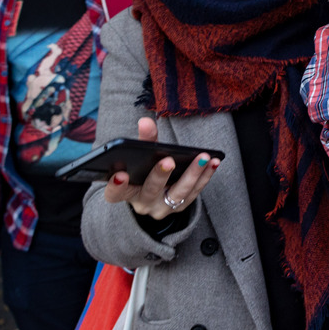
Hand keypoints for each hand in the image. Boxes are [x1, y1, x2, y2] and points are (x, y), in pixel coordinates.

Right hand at [103, 117, 220, 219]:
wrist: (155, 195)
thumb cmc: (144, 171)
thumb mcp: (139, 157)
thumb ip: (144, 140)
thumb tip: (146, 121)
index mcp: (125, 192)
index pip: (115, 193)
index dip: (116, 185)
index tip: (121, 174)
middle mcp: (142, 203)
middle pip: (150, 190)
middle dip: (160, 175)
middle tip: (168, 160)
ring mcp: (162, 208)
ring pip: (178, 193)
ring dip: (192, 174)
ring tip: (204, 157)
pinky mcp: (180, 207)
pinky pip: (194, 193)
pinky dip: (205, 176)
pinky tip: (213, 162)